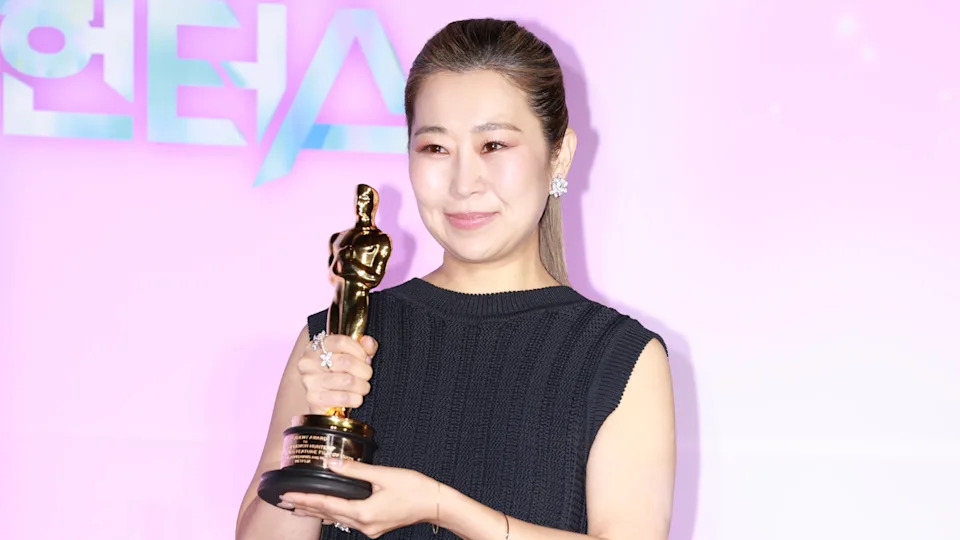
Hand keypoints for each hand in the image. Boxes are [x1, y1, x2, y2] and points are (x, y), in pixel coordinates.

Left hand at [280, 459, 435, 537]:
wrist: (435, 504)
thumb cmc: (414, 488)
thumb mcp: (383, 474)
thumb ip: (355, 469)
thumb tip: (332, 463)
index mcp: (363, 512)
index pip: (326, 505)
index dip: (305, 499)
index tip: (287, 495)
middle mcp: (363, 525)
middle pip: (327, 514)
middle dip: (305, 507)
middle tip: (284, 502)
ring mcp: (369, 528)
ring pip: (336, 519)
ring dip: (317, 512)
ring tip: (299, 507)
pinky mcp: (375, 526)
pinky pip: (347, 520)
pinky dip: (332, 513)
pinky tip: (327, 510)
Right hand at [298, 332, 376, 413]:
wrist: (321, 403)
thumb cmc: (336, 375)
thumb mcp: (348, 357)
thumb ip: (361, 348)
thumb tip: (369, 343)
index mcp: (316, 347)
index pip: (341, 342)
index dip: (360, 350)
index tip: (366, 359)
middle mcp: (309, 362)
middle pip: (347, 362)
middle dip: (364, 370)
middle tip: (367, 375)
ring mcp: (310, 381)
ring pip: (348, 381)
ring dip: (362, 386)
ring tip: (363, 388)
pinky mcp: (314, 400)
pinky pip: (344, 398)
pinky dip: (356, 399)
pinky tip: (356, 399)